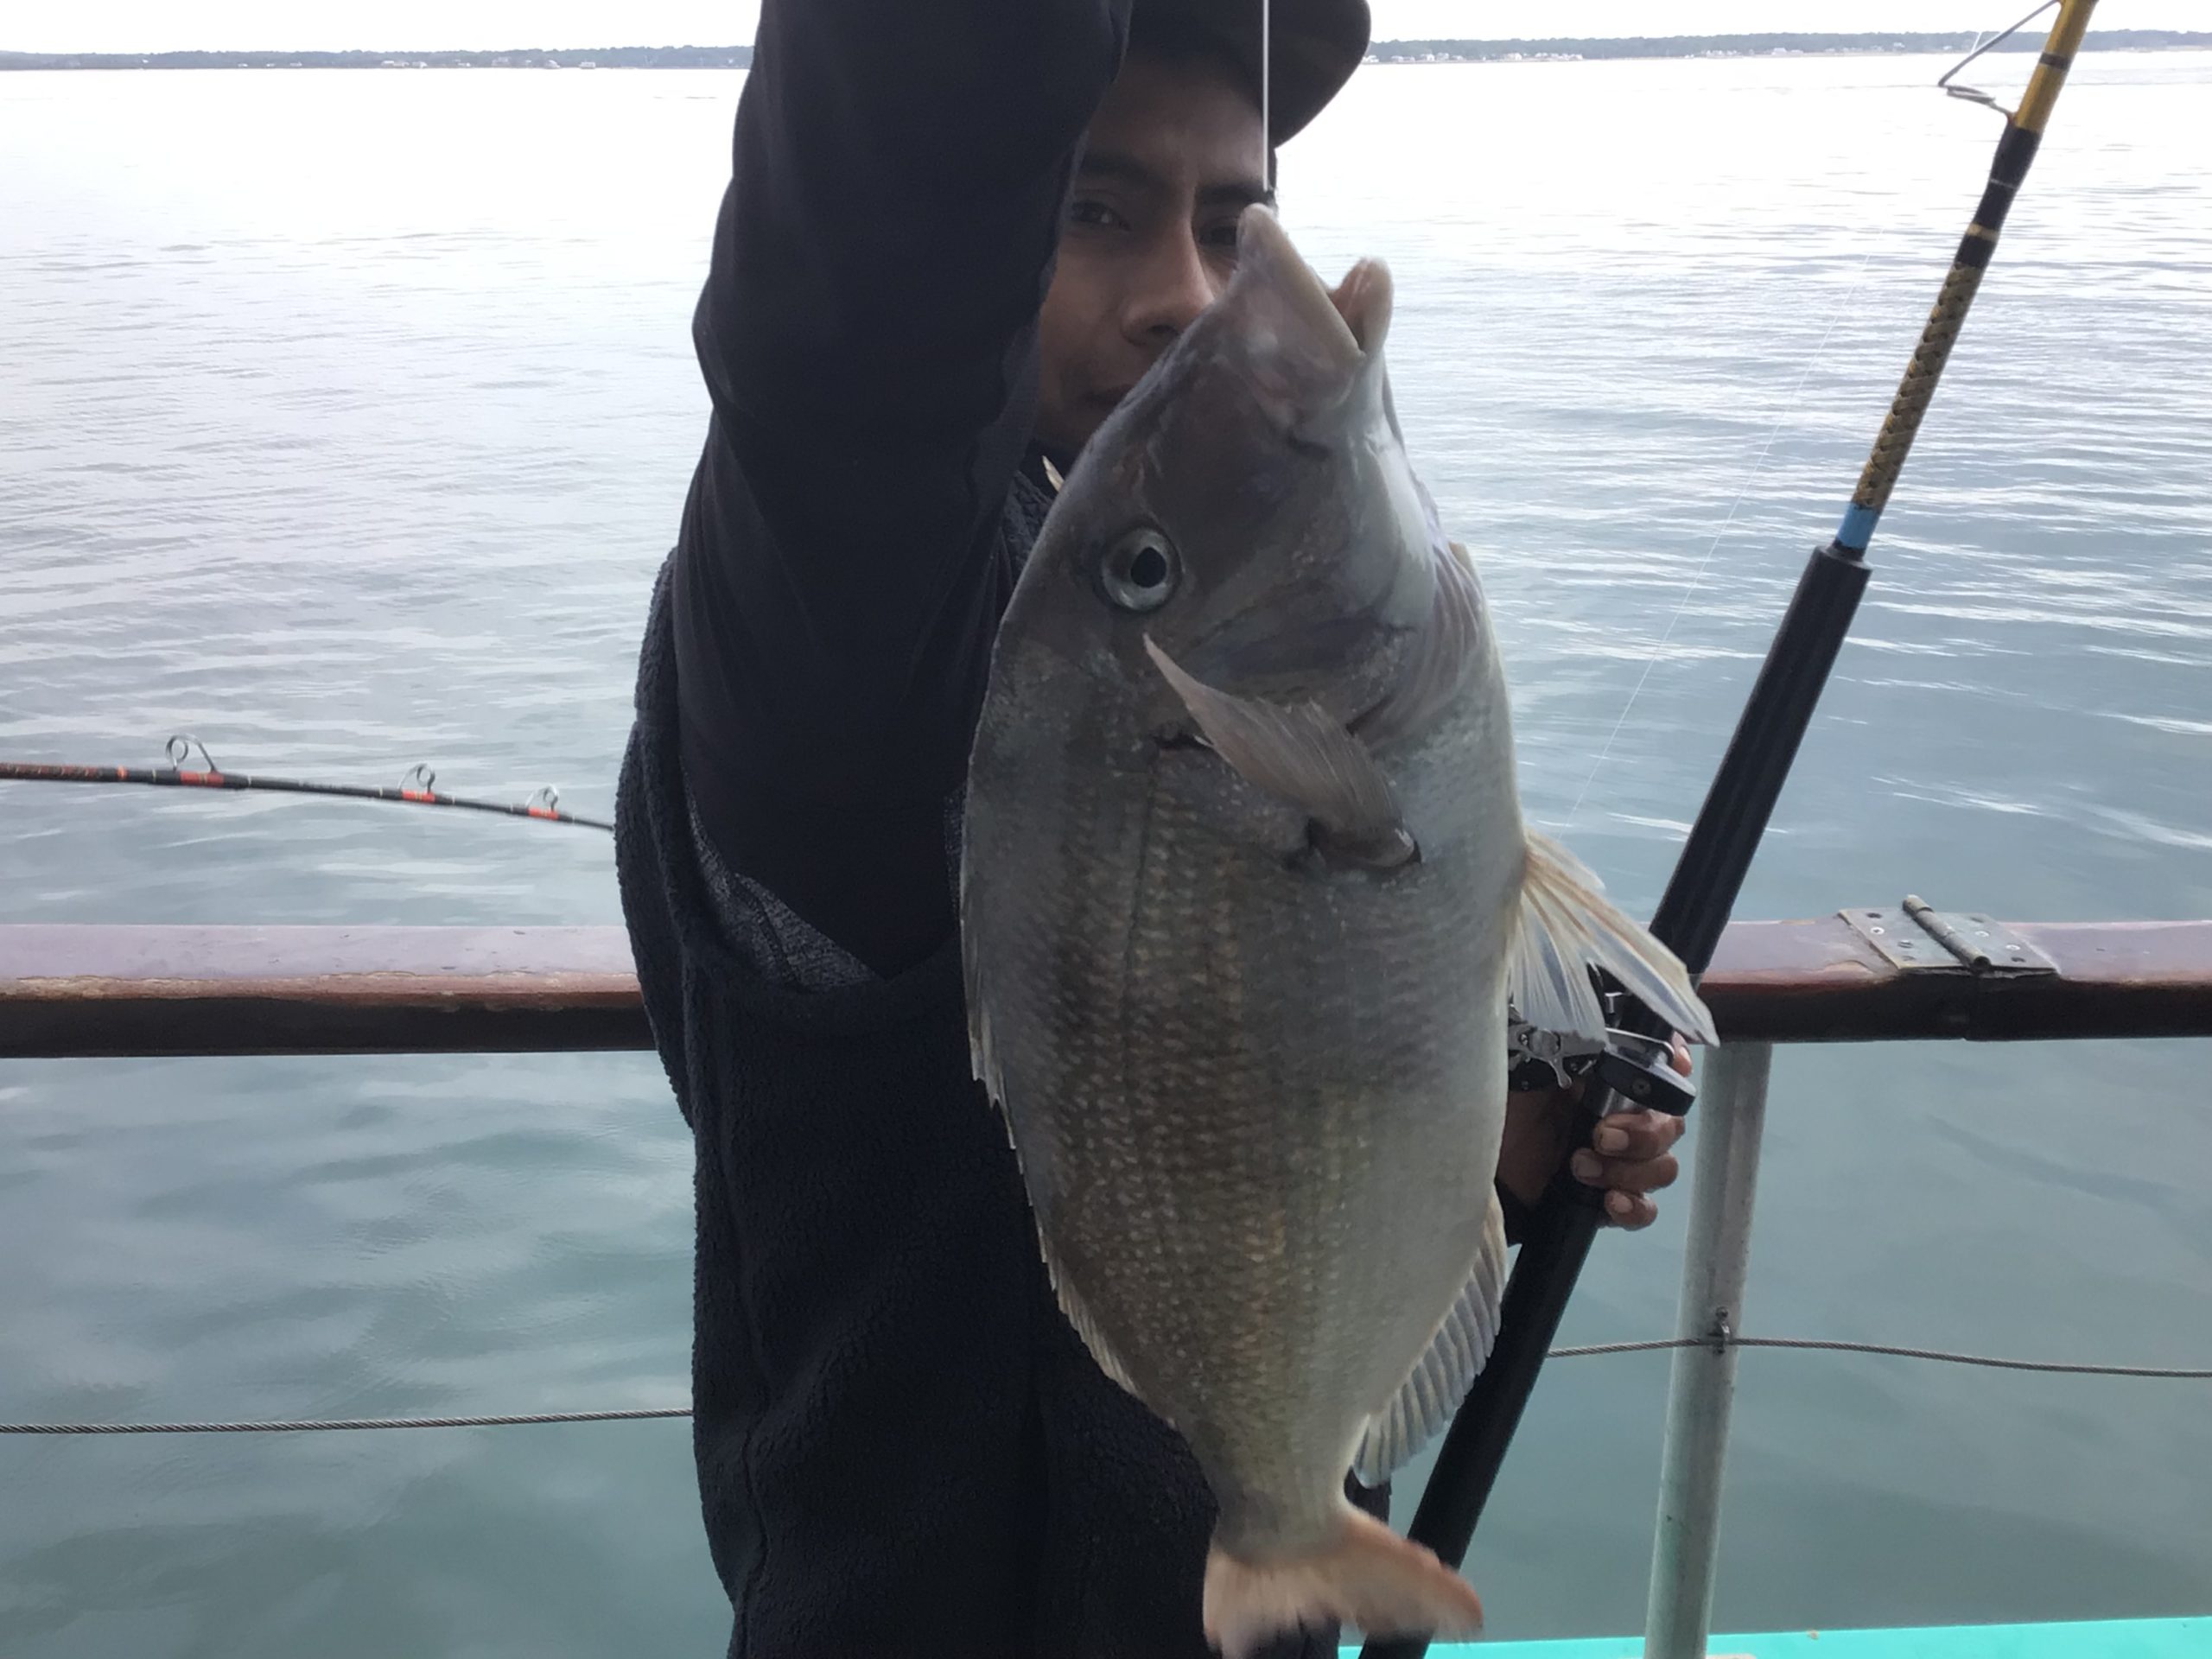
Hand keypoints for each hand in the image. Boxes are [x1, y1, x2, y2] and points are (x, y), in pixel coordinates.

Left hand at [1497, 1035, 1693, 1230]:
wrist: (1477, 1167)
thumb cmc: (1503, 1108)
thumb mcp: (1529, 1064)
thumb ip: (1566, 1043)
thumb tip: (1593, 1020)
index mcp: (1609, 1079)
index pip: (1665, 1068)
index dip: (1676, 1067)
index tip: (1671, 1066)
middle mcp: (1623, 1118)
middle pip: (1671, 1124)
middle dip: (1644, 1133)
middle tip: (1601, 1135)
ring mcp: (1620, 1162)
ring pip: (1664, 1166)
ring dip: (1629, 1170)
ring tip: (1579, 1167)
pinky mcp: (1608, 1200)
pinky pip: (1645, 1210)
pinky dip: (1633, 1207)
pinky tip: (1609, 1202)